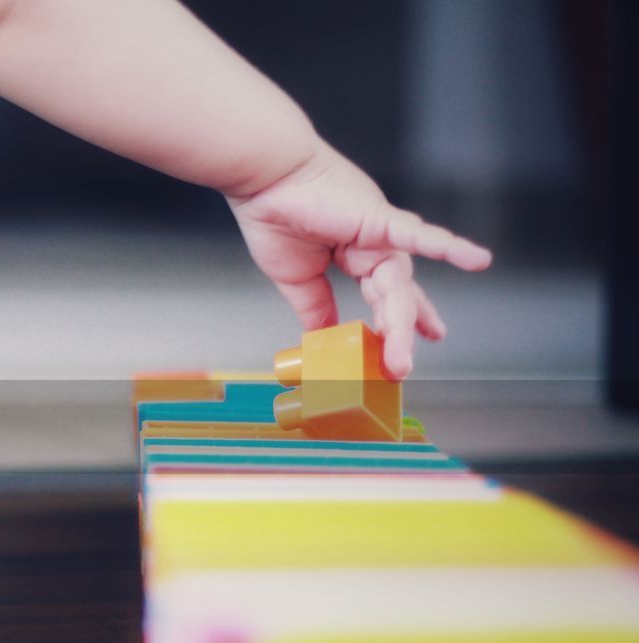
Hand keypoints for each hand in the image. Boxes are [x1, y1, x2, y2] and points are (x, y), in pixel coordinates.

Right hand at [227, 141, 492, 377]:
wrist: (264, 178)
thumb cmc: (273, 215)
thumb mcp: (296, 278)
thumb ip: (314, 307)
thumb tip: (321, 337)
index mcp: (353, 254)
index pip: (385, 294)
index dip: (401, 320)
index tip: (422, 341)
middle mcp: (373, 243)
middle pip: (396, 294)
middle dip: (404, 330)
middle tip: (402, 366)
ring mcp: (380, 231)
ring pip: (398, 281)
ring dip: (404, 317)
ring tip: (405, 352)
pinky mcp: (379, 218)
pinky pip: (417, 234)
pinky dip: (447, 246)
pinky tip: (477, 260)